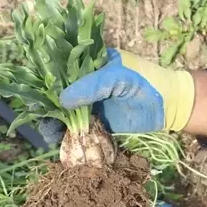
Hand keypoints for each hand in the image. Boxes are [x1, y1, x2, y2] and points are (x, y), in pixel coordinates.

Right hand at [38, 49, 195, 141]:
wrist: (170, 105)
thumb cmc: (146, 82)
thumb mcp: (119, 78)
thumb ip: (92, 86)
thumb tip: (62, 100)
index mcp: (92, 64)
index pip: (63, 69)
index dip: (48, 81)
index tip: (36, 93)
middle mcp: (88, 83)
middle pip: (61, 94)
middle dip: (49, 107)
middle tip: (41, 118)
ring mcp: (92, 103)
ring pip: (67, 114)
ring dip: (57, 124)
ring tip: (48, 133)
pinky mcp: (99, 122)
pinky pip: (79, 129)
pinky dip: (70, 136)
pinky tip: (60, 142)